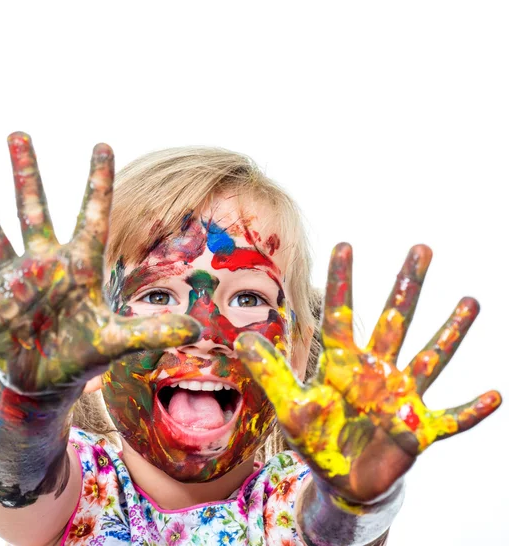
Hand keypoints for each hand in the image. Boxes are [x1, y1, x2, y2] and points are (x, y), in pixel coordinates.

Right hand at [0, 132, 198, 398]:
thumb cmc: (84, 354)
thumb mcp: (119, 340)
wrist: (47, 381)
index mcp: (79, 267)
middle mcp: (44, 266)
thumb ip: (153, 331)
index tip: (102, 143)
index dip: (97, 182)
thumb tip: (198, 333)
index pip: (92, 216)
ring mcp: (12, 285)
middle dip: (27, 174)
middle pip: (33, 211)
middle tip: (18, 133)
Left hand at [236, 243, 500, 502]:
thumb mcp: (289, 406)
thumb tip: (241, 340)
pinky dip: (471, 411)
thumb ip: (270, 373)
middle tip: (422, 248)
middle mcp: (376, 371)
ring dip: (449, 333)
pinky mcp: (419, 430)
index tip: (344, 244)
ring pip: (429, 358)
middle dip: (407, 286)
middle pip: (394, 320)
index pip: (341, 314)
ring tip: (470, 301)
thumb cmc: (317, 438)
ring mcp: (400, 398)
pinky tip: (496, 395)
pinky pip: (451, 419)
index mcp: (342, 363)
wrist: (341, 480)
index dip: (341, 281)